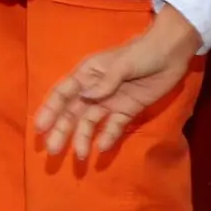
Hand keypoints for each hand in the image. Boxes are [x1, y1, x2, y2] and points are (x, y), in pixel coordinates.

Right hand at [34, 6, 200, 158]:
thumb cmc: (142, 53)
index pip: (62, 94)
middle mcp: (94, 90)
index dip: (49, 110)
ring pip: (90, 122)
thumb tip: (84, 97)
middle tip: (52, 150)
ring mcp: (111, 101)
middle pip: (73, 112)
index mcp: (87, 75)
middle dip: (62, 130)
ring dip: (83, 138)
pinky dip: (108, 137)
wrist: (170, 54)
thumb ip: (105, 82)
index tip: (40, 128)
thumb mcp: (122, 65)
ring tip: (80, 157)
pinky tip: (102, 149)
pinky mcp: (128, 110)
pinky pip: (115, 126)